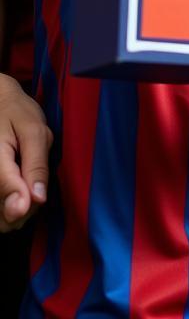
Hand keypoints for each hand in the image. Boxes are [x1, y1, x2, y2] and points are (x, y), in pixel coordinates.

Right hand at [0, 74, 50, 232]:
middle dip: (25, 209)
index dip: (22, 206)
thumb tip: (38, 200)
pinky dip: (11, 207)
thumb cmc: (17, 114)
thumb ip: (36, 165)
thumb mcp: (34, 132)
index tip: (36, 201)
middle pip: (3, 218)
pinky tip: (21, 188)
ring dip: (19, 210)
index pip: (5, 193)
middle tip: (38, 185)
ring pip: (2, 220)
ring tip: (30, 183)